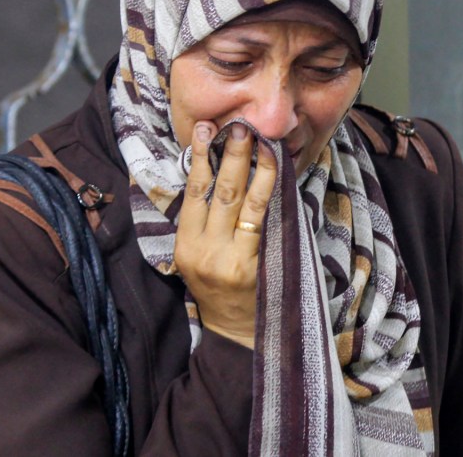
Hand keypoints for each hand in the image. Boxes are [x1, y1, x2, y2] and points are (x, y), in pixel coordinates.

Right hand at [174, 121, 276, 349]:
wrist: (238, 335)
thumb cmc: (222, 292)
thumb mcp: (200, 260)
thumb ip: (204, 225)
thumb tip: (216, 174)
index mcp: (184, 247)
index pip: (191, 194)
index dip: (199, 160)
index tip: (206, 131)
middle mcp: (202, 250)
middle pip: (217, 192)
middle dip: (229, 156)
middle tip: (239, 127)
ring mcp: (227, 258)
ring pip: (242, 201)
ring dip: (253, 167)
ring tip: (261, 142)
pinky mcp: (252, 265)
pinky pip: (262, 220)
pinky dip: (270, 193)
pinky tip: (277, 174)